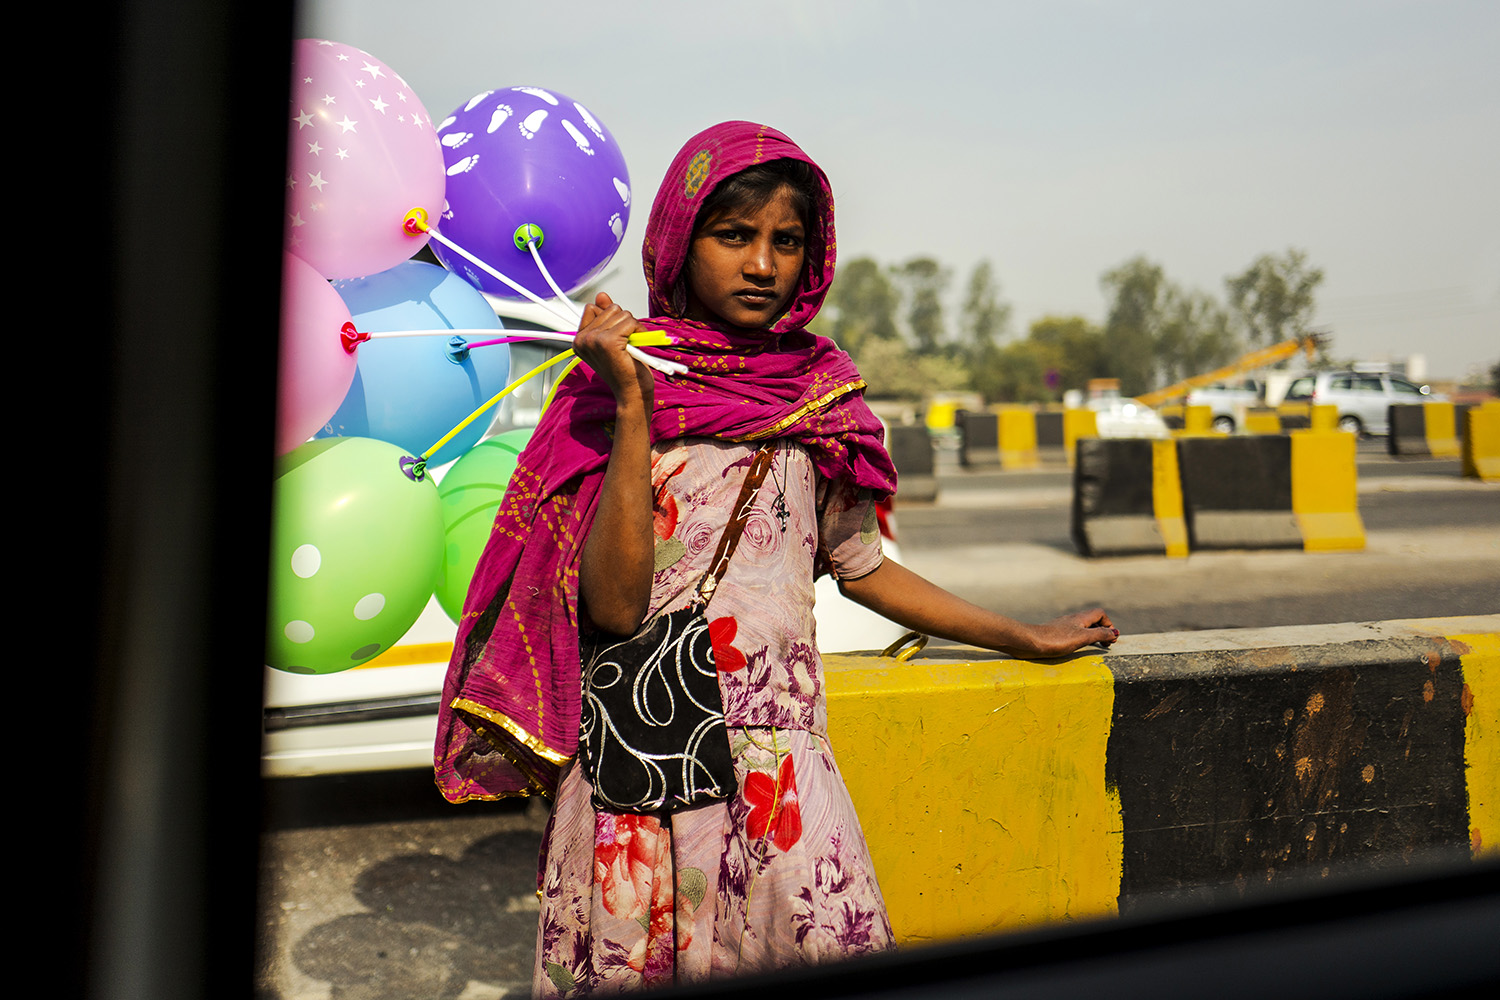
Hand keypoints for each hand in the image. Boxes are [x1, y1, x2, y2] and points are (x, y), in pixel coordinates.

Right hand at [573, 292, 652, 410]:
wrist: (632, 394)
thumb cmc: (625, 369)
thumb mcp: (614, 338)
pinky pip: (630, 321)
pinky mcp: (608, 342)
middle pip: (609, 308)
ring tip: (632, 347)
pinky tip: (637, 347)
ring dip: (633, 327)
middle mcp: (582, 339)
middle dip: (624, 322)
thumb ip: (606, 316)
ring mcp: (593, 339)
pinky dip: (639, 331)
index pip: (593, 308)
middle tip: (627, 344)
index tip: (617, 340)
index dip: (611, 319)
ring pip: (621, 313)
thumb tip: (601, 295)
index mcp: (579, 339)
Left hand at [1017, 609, 1118, 656]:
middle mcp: (1072, 619)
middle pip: (1092, 620)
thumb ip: (1099, 634)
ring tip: (1095, 647)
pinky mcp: (1055, 634)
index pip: (1100, 614)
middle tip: (1106, 644)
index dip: (1108, 624)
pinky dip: (1080, 639)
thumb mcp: (1082, 638)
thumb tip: (1114, 633)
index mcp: (1080, 618)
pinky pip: (1073, 633)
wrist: (1029, 641)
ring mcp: (1063, 626)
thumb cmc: (1055, 640)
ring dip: (1092, 635)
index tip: (1110, 639)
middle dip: (1102, 631)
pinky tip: (1076, 649)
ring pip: (1082, 627)